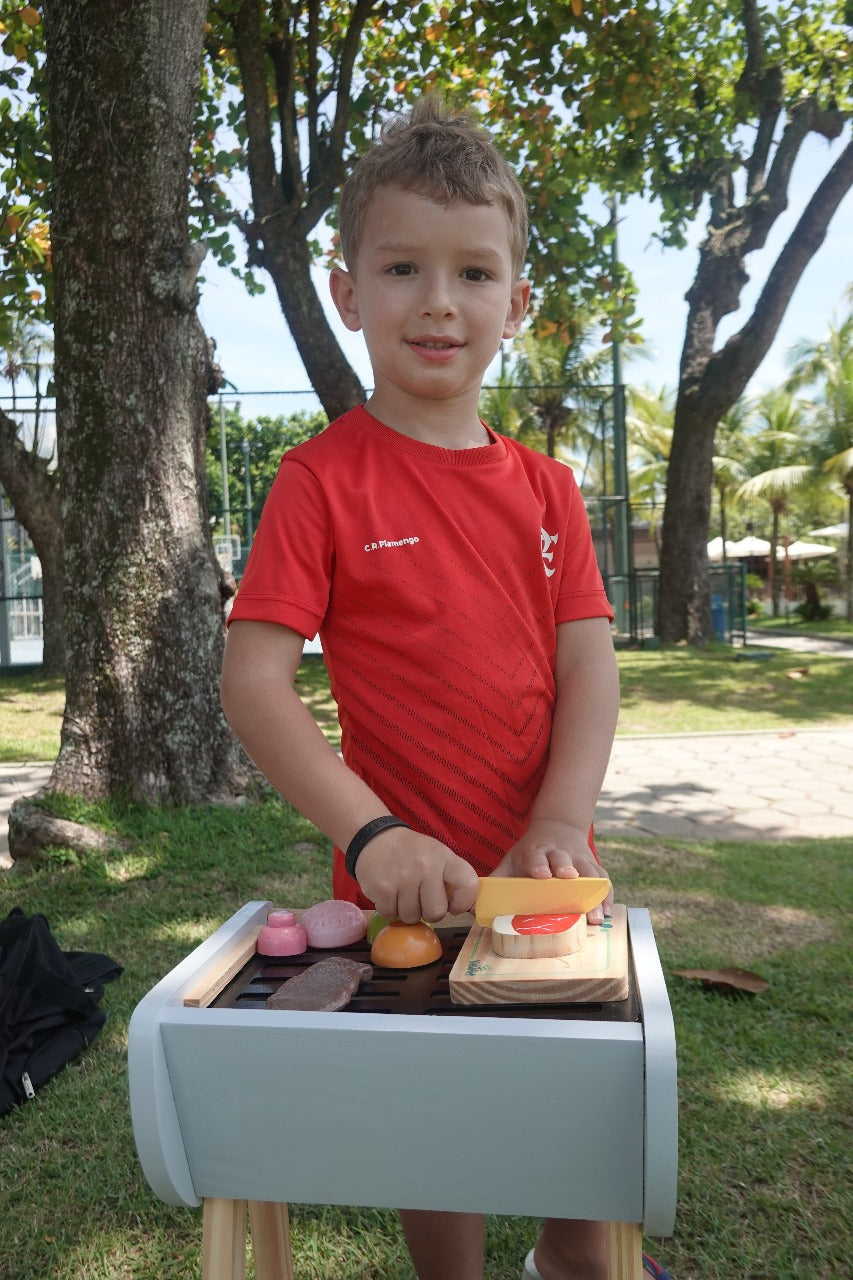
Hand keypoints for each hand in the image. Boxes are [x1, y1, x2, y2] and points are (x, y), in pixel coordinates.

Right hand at [355, 827, 479, 923]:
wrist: (376, 837)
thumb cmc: (412, 851)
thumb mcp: (437, 855)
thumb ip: (451, 878)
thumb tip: (463, 909)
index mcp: (445, 858)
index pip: (469, 885)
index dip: (463, 903)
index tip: (453, 905)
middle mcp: (426, 867)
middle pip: (436, 913)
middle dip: (428, 912)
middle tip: (421, 899)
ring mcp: (403, 878)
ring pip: (411, 917)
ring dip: (407, 911)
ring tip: (403, 893)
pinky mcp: (382, 888)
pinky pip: (390, 915)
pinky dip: (389, 909)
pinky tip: (389, 893)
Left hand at [492, 818, 612, 923]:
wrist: (557, 828)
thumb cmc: (530, 853)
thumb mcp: (512, 859)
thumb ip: (498, 879)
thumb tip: (475, 901)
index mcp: (536, 851)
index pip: (536, 856)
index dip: (538, 864)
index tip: (541, 874)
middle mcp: (559, 853)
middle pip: (563, 860)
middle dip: (567, 869)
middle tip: (570, 879)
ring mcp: (578, 858)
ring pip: (588, 871)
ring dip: (593, 890)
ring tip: (596, 912)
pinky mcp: (592, 865)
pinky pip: (602, 879)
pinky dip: (606, 894)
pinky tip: (607, 911)